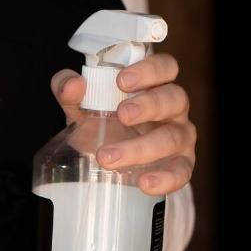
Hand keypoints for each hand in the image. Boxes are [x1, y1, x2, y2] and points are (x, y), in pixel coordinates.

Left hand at [51, 53, 196, 195]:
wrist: (105, 163)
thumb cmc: (103, 125)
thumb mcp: (81, 107)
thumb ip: (68, 90)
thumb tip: (72, 85)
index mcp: (154, 85)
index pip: (166, 67)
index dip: (150, 70)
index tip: (122, 80)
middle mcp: (173, 108)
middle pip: (175, 98)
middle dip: (149, 105)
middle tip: (122, 115)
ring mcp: (180, 137)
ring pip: (173, 137)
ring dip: (141, 147)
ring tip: (108, 157)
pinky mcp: (181, 165)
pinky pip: (182, 172)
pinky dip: (165, 178)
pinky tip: (143, 183)